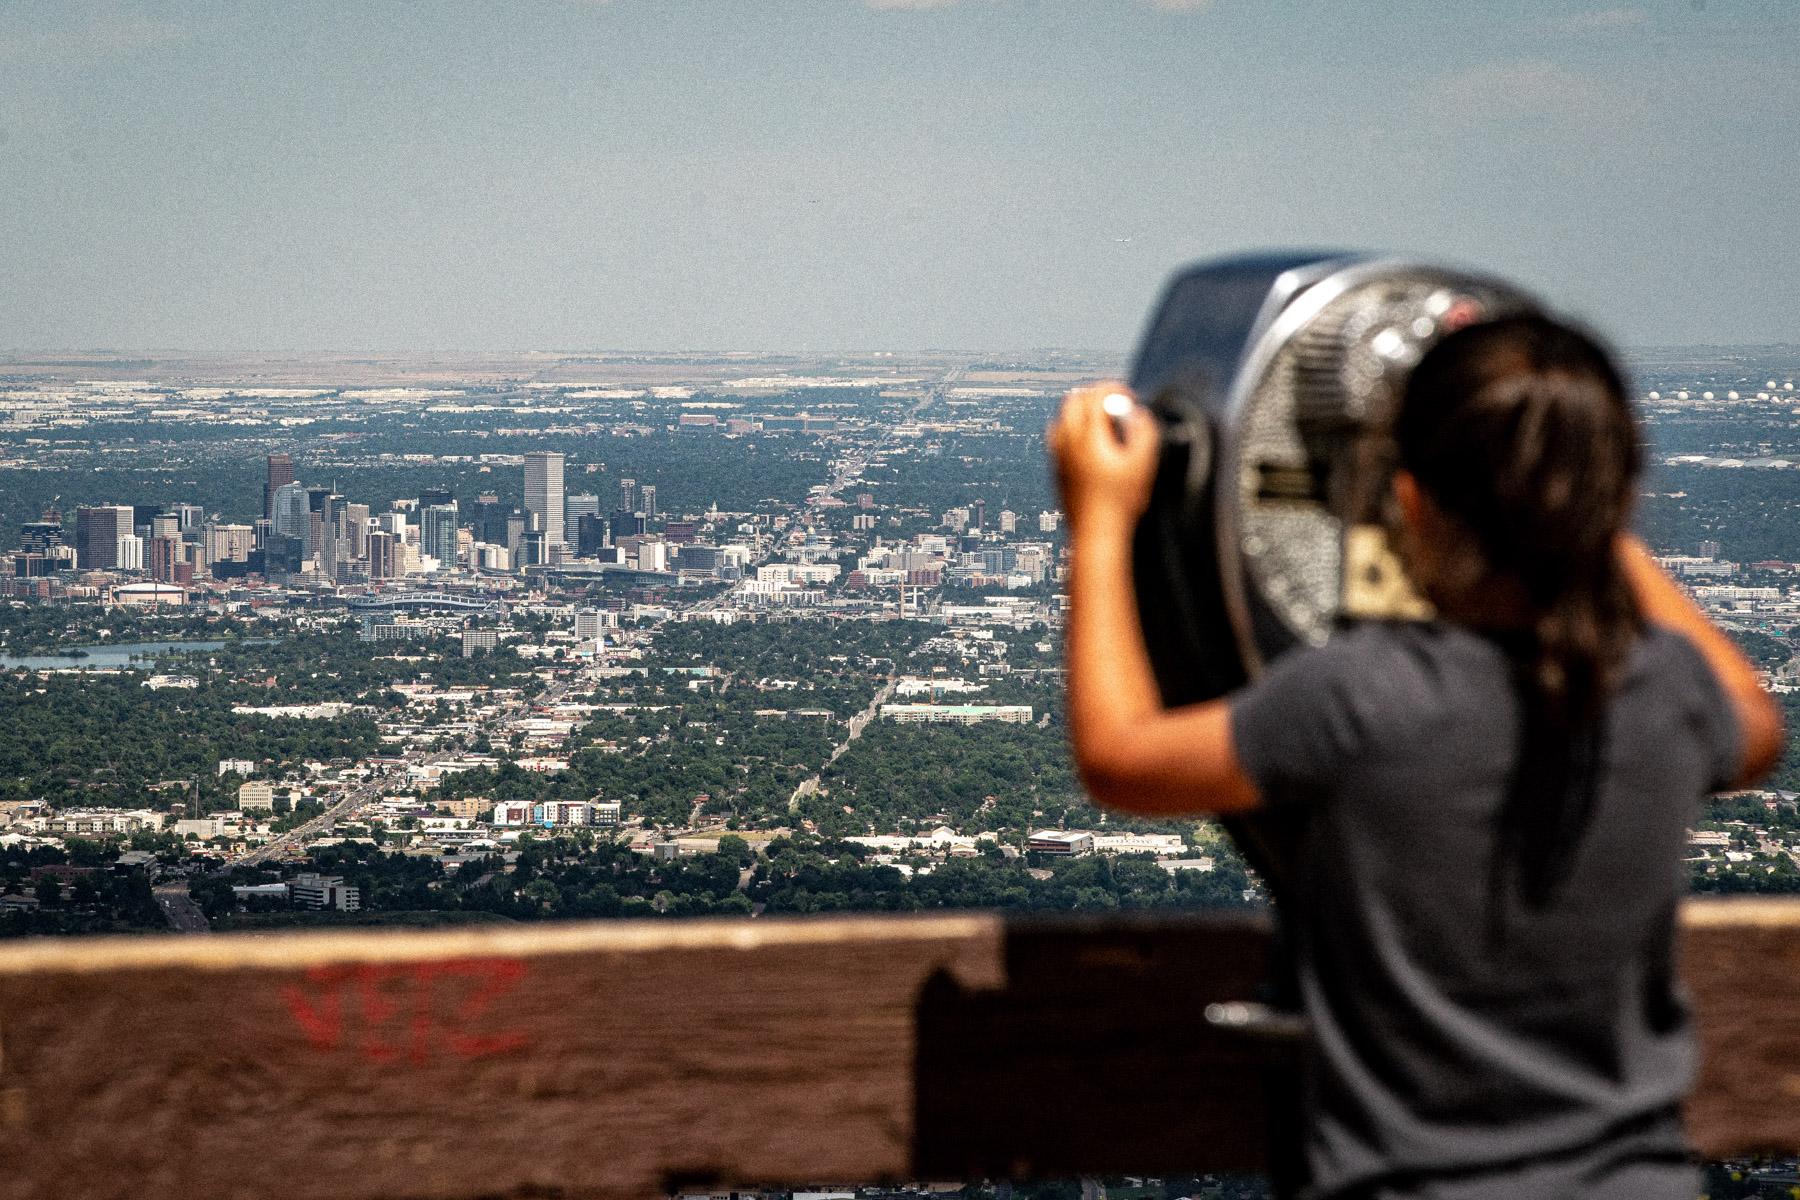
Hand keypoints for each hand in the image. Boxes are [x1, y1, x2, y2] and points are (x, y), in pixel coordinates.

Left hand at [1049, 382, 1159, 534]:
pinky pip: (1056, 437)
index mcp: (1089, 436)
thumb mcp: (1143, 465)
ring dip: (1080, 411)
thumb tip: (1139, 414)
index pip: (1096, 396)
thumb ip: (1144, 432)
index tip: (1128, 397)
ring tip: (1101, 422)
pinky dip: (1071, 429)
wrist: (1095, 534)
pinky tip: (1086, 444)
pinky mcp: (1056, 470)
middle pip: (1074, 400)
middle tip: (1115, 405)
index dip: (1115, 389)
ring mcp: (1058, 456)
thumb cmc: (1120, 503)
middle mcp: (1068, 442)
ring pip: (1061, 417)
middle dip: (1095, 395)